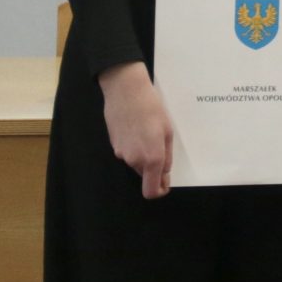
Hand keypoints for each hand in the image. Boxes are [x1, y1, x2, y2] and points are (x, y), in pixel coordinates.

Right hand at [98, 62, 173, 198]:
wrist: (125, 91)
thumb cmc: (152, 108)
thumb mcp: (168, 131)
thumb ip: (167, 156)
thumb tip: (165, 173)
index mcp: (151, 158)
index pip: (151, 190)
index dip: (159, 190)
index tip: (166, 182)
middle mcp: (134, 160)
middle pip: (145, 175)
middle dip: (155, 168)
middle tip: (162, 146)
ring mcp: (121, 154)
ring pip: (137, 164)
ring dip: (145, 156)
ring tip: (151, 133)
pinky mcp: (114, 145)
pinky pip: (128, 153)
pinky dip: (135, 147)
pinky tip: (139, 129)